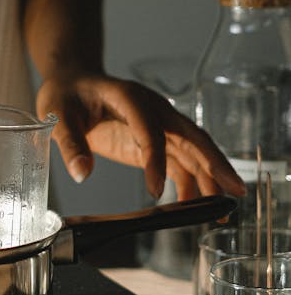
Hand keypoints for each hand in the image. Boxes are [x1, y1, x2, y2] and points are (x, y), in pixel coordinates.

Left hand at [36, 73, 244, 200]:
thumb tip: (81, 173)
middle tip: (235, 190)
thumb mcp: (58, 113)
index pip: (151, 130)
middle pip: (192, 137)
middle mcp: (154, 110)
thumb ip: (70, 142)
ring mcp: (158, 126)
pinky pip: (180, 163)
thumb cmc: (67, 93)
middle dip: (215, 164)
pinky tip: (196, 207)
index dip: (155, 159)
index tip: (155, 190)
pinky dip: (191, 184)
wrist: (73, 82)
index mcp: (131, 99)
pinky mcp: (155, 141)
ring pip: (193, 153)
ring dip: (209, 179)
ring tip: (222, 212)